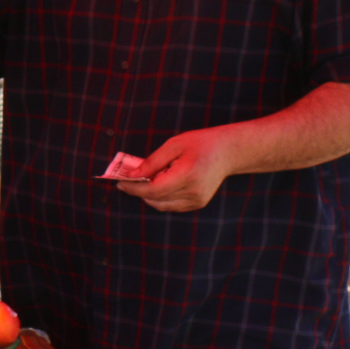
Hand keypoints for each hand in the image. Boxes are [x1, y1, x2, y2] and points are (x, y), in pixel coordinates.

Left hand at [114, 126, 240, 212]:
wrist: (229, 152)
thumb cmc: (201, 143)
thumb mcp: (174, 145)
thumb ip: (152, 162)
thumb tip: (133, 176)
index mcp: (187, 175)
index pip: (153, 190)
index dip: (133, 188)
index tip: (120, 182)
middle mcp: (193, 192)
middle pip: (155, 199)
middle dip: (139, 190)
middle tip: (130, 178)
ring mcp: (197, 201)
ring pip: (161, 204)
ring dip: (149, 194)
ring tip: (149, 178)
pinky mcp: (197, 204)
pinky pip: (170, 205)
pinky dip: (161, 197)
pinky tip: (162, 182)